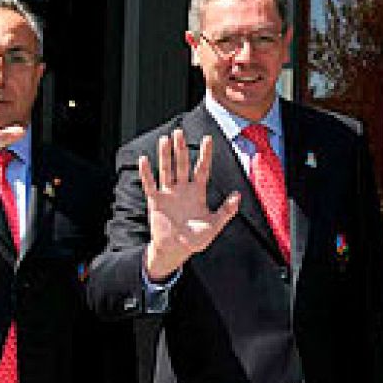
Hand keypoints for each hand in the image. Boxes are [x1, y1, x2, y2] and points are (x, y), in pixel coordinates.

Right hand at [142, 130, 241, 281]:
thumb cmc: (196, 239)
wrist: (176, 250)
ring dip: (165, 155)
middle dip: (181, 149)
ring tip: (165, 139)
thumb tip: (238, 195)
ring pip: (167, 170)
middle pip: (182, 164)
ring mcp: (168, 194)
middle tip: (179, 132)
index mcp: (198, 192)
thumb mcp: (214, 226)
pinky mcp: (156, 201)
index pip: (202, 169)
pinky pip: (150, 185)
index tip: (208, 138)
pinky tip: (144, 160)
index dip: (205, 154)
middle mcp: (183, 189)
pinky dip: (147, 173)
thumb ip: (226, 211)